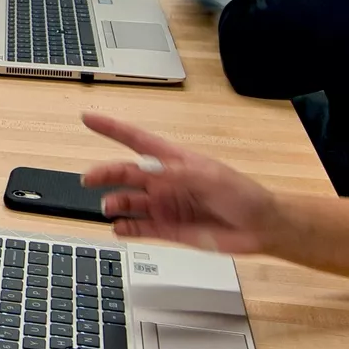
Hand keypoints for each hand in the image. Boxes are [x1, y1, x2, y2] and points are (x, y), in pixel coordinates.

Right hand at [77, 112, 284, 253]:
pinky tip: (118, 228)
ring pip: (129, 201)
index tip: (90, 119)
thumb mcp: (211, 178)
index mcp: (174, 161)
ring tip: (110, 208)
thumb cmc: (242, 195)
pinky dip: (126, 228)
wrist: (259, 228)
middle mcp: (165, 181)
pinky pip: (139, 227)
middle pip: (126, 173)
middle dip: (105, 173)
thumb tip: (150, 170)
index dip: (112, 129)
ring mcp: (165, 205)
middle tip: (88, 178)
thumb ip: (179, 175)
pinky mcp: (168, 229)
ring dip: (116, 203)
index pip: (137, 140)